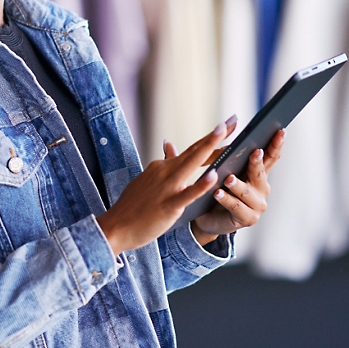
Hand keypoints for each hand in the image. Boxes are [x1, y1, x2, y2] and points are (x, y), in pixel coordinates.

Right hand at [96, 116, 237, 255]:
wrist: (115, 227)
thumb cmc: (131, 208)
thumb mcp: (146, 181)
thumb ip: (162, 165)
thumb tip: (169, 147)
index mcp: (161, 167)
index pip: (191, 151)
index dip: (210, 139)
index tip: (226, 127)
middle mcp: (165, 172)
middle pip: (195, 151)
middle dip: (215, 135)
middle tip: (233, 120)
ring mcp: (166, 187)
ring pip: (191, 163)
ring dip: (208, 147)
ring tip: (223, 132)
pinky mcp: (168, 205)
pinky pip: (188, 193)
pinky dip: (201, 184)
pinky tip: (214, 175)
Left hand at [189, 129, 284, 244]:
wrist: (204, 220)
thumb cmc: (210, 191)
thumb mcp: (209, 169)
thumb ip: (193, 156)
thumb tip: (166, 141)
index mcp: (255, 172)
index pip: (269, 156)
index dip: (275, 144)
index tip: (279, 130)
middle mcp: (261, 188)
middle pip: (261, 172)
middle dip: (257, 162)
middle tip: (254, 152)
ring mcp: (256, 205)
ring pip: (248, 191)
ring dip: (238, 184)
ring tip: (227, 178)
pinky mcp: (247, 219)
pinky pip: (236, 207)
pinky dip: (227, 200)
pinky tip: (217, 194)